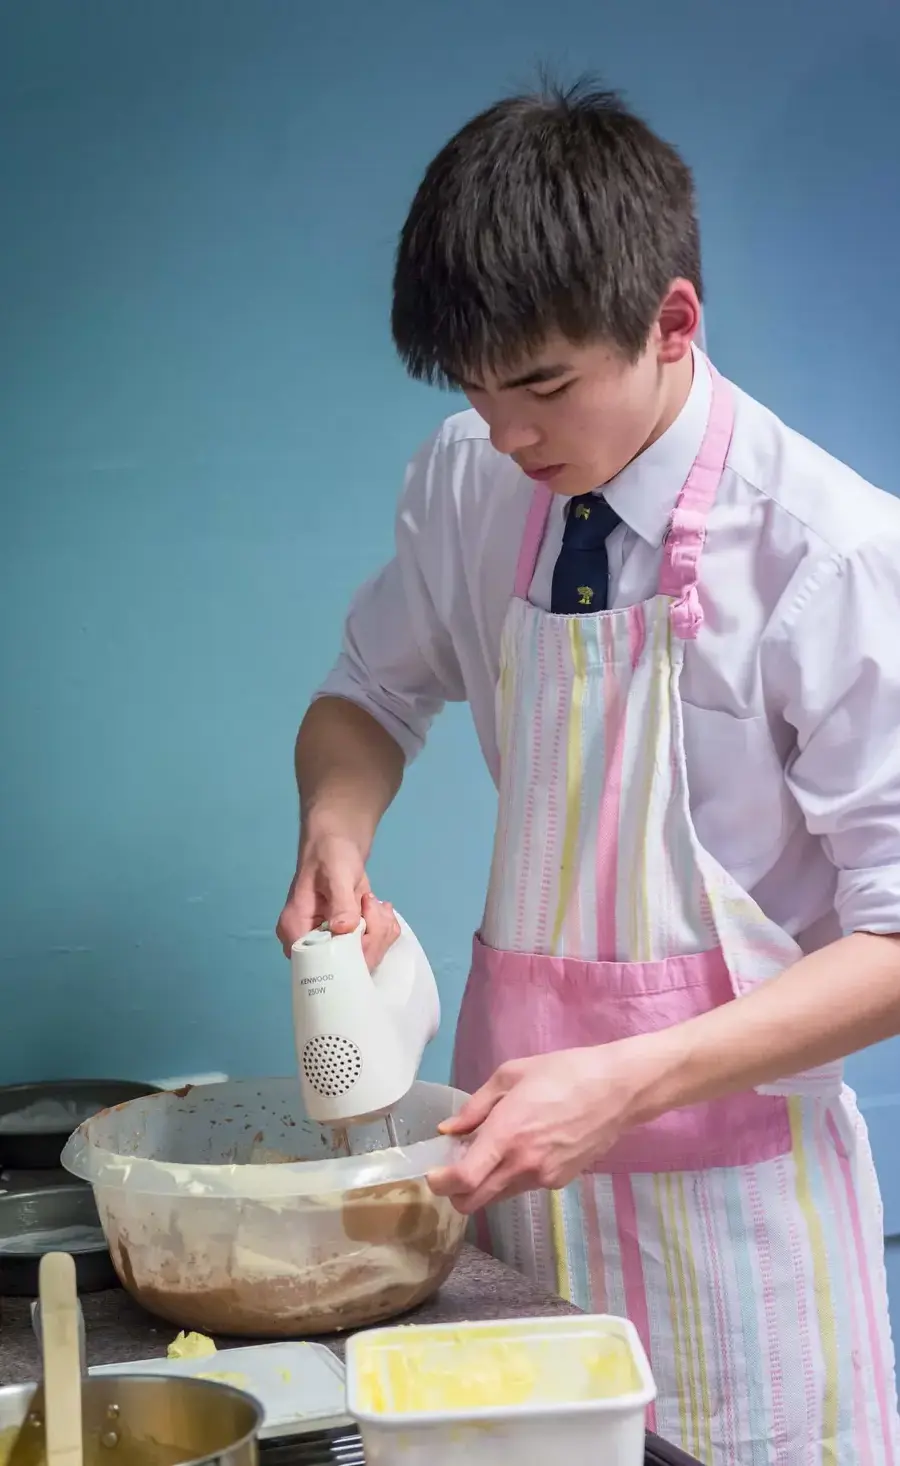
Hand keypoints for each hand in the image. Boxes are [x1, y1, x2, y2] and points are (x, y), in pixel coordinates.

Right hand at [275, 831, 399, 968]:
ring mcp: (331, 941)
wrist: (339, 840)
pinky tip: (378, 906)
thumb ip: (341, 902)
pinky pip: (373, 946)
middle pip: (348, 965)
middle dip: (372, 938)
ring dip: (380, 930)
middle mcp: (311, 942)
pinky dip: (384, 928)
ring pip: (365, 957)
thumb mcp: (336, 873)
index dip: (349, 956)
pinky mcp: (349, 937)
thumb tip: (344, 929)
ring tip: (374, 902)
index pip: (321, 964)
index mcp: (296, 929)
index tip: (364, 925)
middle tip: (372, 906)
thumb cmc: (330, 852)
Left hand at [428, 1044, 647, 1212]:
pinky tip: (523, 1148)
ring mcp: (543, 1177)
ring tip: (490, 1153)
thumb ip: (476, 1106)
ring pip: (498, 1197)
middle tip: (453, 1171)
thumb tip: (450, 1130)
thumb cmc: (563, 1072)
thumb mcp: (512, 1075)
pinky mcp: (560, 1182)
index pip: (464, 1178)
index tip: (431, 1176)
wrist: (618, 1089)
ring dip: (484, 1185)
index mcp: (507, 1133)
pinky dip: (512, 1176)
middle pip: (475, 1202)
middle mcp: (523, 1164)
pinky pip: (523, 1186)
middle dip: (456, 1194)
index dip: (440, 1184)